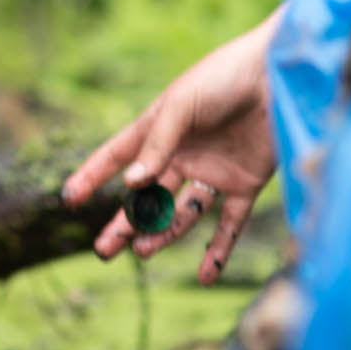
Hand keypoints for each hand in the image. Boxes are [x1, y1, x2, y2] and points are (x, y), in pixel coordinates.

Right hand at [62, 10, 281, 284]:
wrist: (281, 72)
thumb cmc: (225, 76)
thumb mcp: (182, 104)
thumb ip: (157, 145)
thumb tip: (130, 185)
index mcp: (159, 130)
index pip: (117, 157)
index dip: (92, 177)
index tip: (69, 199)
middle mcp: (183, 155)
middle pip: (148, 197)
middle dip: (124, 224)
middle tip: (104, 250)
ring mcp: (214, 171)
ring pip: (182, 213)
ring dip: (162, 235)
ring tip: (143, 252)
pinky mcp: (246, 184)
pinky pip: (230, 224)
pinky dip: (219, 251)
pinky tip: (206, 276)